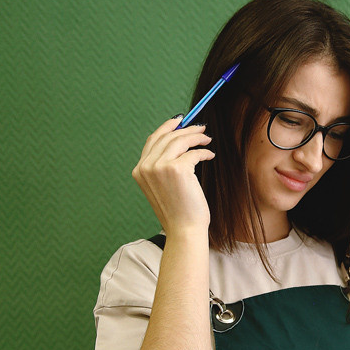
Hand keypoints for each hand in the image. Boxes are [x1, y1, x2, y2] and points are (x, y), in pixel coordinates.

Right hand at [132, 116, 214, 234]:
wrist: (184, 229)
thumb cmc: (178, 210)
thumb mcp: (163, 185)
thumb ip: (163, 164)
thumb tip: (179, 139)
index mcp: (139, 170)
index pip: (153, 139)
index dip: (167, 127)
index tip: (180, 120)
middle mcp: (146, 167)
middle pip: (167, 136)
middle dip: (186, 129)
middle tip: (201, 129)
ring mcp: (160, 167)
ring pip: (181, 140)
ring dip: (197, 137)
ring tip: (207, 139)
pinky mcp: (177, 169)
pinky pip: (194, 152)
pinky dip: (204, 152)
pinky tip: (210, 155)